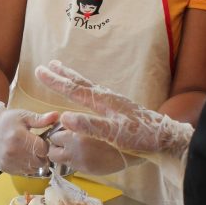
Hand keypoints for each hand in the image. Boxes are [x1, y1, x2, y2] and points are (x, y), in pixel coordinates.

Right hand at [0, 100, 58, 174]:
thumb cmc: (8, 120)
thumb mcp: (24, 116)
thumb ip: (41, 119)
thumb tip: (57, 116)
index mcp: (19, 138)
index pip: (43, 150)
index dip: (46, 146)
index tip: (42, 141)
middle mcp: (13, 152)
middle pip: (39, 161)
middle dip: (42, 155)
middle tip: (37, 147)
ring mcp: (8, 161)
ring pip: (33, 169)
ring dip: (35, 162)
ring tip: (29, 152)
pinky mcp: (5, 168)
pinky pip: (23, 172)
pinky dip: (26, 167)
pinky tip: (22, 157)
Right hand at [36, 60, 192, 160]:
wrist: (164, 138)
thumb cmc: (140, 138)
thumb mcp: (114, 135)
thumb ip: (89, 126)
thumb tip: (64, 118)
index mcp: (103, 102)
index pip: (74, 89)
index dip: (56, 81)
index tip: (41, 71)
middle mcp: (107, 97)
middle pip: (80, 83)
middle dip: (62, 75)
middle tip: (46, 65)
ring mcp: (113, 100)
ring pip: (87, 85)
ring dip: (73, 78)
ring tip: (62, 70)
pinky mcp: (118, 106)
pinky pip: (94, 92)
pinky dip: (83, 87)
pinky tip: (86, 91)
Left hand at [47, 125, 125, 175]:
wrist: (136, 149)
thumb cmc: (119, 129)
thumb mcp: (97, 119)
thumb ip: (78, 121)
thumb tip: (63, 120)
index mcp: (76, 136)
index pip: (54, 134)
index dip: (58, 130)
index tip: (64, 128)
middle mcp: (75, 152)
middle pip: (52, 150)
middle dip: (57, 144)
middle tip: (66, 138)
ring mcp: (80, 164)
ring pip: (59, 160)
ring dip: (63, 153)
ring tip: (74, 146)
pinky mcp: (87, 171)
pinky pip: (71, 165)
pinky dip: (73, 159)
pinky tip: (85, 153)